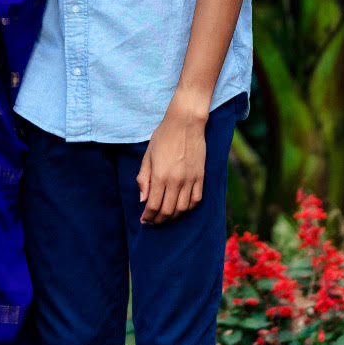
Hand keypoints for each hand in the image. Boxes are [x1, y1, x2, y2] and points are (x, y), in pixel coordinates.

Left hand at [137, 97, 207, 225]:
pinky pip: (196, 200)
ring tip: (165, 216)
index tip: (144, 220)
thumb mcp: (148, 155)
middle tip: (153, 221)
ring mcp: (190, 180)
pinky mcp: (201, 177)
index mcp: (160, 176)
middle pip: (167, 211)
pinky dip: (188, 208)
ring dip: (173, 216)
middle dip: (158, 220)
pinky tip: (181, 208)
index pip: (153, 205)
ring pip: (182, 209)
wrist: (186, 123)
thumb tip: (143, 199)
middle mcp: (176, 181)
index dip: (148, 217)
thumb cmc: (163, 136)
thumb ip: (143, 178)